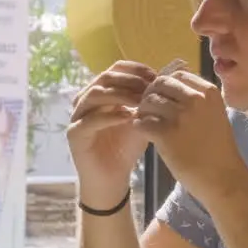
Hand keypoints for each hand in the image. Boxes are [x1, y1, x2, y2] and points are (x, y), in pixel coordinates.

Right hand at [67, 61, 156, 205]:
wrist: (112, 177)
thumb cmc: (126, 147)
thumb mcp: (143, 119)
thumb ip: (151, 100)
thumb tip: (173, 75)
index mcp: (102, 92)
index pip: (115, 69)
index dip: (136, 70)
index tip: (156, 77)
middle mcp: (86, 99)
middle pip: (105, 77)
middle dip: (130, 80)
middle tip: (150, 88)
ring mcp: (77, 115)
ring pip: (95, 94)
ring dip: (120, 94)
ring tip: (141, 101)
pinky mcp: (74, 133)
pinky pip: (90, 120)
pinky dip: (110, 116)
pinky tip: (128, 118)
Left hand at [130, 69, 246, 198]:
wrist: (222, 176)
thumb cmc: (217, 147)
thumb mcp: (214, 113)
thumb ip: (196, 97)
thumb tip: (168, 81)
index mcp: (209, 92)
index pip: (178, 75)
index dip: (166, 85)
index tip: (164, 97)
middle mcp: (195, 99)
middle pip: (160, 84)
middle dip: (151, 94)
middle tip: (150, 109)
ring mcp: (181, 116)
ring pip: (148, 102)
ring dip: (143, 111)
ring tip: (148, 122)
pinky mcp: (166, 134)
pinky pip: (142, 121)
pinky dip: (140, 126)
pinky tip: (146, 132)